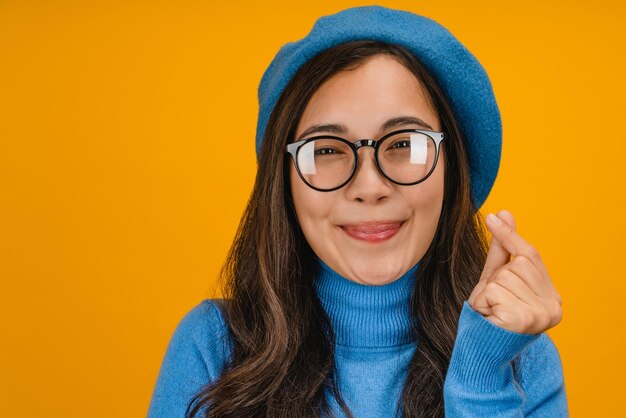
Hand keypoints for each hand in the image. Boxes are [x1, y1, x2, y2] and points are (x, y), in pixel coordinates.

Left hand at [467, 210, 562, 333]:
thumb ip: (502, 249)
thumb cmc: (491, 313)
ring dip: (487, 292)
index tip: (494, 216)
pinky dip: (483, 301)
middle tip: (494, 301)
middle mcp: (553, 306)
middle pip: (517, 264)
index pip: (531, 255)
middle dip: (496, 278)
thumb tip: (505, 212)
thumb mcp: (495, 279)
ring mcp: (541, 314)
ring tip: (491, 310)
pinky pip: (494, 291)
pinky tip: (489, 316)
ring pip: (503, 277)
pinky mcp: (523, 319)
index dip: (510, 235)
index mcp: (551, 296)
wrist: (481, 349)